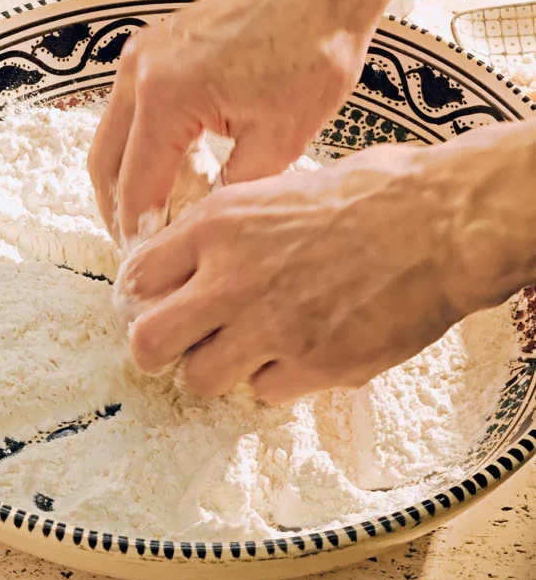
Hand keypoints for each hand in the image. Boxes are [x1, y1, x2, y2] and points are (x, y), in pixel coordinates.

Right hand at [89, 0, 519, 245]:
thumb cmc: (312, 45)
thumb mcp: (280, 137)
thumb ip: (233, 191)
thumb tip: (205, 226)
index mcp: (164, 95)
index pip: (133, 186)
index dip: (140, 232)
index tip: (149, 263)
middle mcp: (139, 70)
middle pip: (104, 162)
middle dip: (117, 210)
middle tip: (140, 248)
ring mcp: (144, 52)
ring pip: (112, 134)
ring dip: (126, 176)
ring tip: (156, 214)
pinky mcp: (159, 44)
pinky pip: (131, 106)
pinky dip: (141, 143)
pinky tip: (175, 167)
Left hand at [115, 127, 535, 404]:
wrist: (440, 222)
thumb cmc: (370, 192)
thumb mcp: (279, 187)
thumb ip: (230, 228)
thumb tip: (198, 256)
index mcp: (219, 224)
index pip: (139, 275)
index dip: (145, 292)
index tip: (158, 299)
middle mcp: (232, 278)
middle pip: (149, 341)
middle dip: (158, 346)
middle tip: (181, 342)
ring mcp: (270, 327)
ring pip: (200, 379)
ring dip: (219, 368)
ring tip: (248, 348)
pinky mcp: (313, 366)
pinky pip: (265, 392)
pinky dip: (277, 378)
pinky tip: (302, 350)